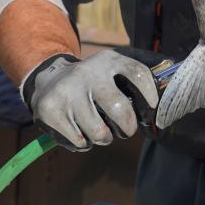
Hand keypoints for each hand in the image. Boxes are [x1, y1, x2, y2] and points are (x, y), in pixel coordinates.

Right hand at [20, 51, 158, 151]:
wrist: (47, 78)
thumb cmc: (89, 82)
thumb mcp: (108, 70)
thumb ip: (130, 82)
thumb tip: (157, 107)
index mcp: (107, 61)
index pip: (137, 72)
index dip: (149, 93)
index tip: (151, 107)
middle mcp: (87, 73)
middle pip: (119, 109)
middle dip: (127, 127)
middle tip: (126, 130)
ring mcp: (67, 92)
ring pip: (99, 133)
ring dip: (103, 139)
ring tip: (99, 131)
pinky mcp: (50, 110)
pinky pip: (79, 142)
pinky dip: (84, 144)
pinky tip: (80, 132)